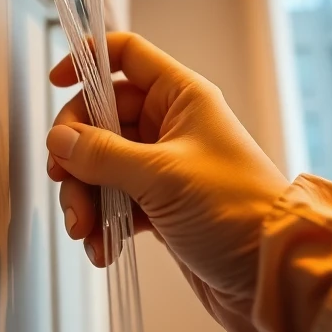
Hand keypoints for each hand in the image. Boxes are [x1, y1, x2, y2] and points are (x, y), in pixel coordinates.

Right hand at [46, 32, 291, 307]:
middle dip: (77, 151)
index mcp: (182, 97)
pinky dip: (103, 222)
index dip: (89, 60)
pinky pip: (117, 201)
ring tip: (83, 228)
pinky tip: (102, 249)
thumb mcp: (162, 176)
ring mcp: (166, 166)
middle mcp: (173, 125)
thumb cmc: (235, 211)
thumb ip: (103, 155)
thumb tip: (59, 140)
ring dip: (85, 194)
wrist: (275, 276)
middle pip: (103, 118)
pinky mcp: (163, 205)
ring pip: (104, 164)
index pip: (128, 56)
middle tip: (63, 178)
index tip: (56, 83)